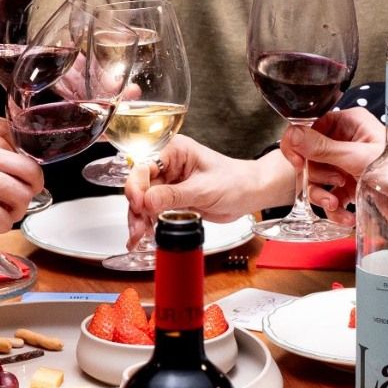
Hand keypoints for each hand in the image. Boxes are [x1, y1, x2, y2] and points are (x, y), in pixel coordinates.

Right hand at [125, 137, 292, 246]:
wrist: (251, 193)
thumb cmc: (236, 182)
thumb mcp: (204, 189)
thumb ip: (174, 195)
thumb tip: (147, 201)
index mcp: (175, 151)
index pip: (144, 166)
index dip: (137, 186)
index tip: (139, 205)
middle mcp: (168, 165)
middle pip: (140, 186)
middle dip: (136, 207)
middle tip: (138, 228)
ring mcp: (169, 182)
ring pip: (144, 201)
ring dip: (139, 219)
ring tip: (139, 236)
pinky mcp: (172, 199)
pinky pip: (154, 210)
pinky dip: (148, 223)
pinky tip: (143, 235)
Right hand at [282, 108, 385, 224]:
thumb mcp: (357, 158)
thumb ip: (322, 148)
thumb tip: (293, 135)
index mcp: (349, 123)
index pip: (310, 128)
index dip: (299, 145)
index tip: (297, 162)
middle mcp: (345, 142)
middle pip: (309, 157)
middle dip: (314, 175)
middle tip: (331, 183)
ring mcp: (346, 166)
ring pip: (316, 179)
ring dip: (321, 196)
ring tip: (336, 204)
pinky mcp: (350, 188)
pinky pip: (329, 197)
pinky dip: (334, 210)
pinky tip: (346, 216)